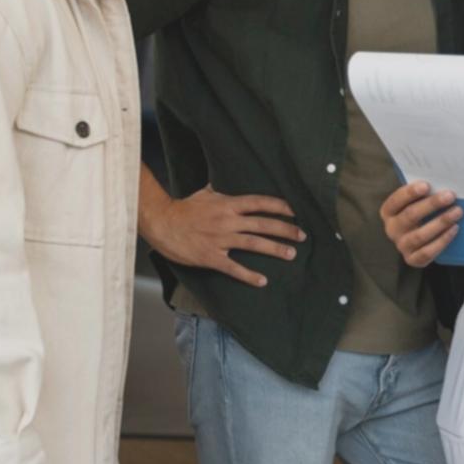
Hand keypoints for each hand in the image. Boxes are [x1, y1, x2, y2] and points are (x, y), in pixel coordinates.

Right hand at [141, 185, 303, 287]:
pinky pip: (233, 267)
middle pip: (263, 224)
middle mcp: (228, 221)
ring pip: (254, 244)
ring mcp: (220, 239)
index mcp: (228, 205)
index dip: (279, 206)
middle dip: (285, 229)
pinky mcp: (211, 256)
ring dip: (275, 249)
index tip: (295, 211)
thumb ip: (220, 191)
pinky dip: (248, 275)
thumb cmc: (183, 208)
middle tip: (302, 235)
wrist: (161, 222)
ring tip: (291, 254)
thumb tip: (226, 183)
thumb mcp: (204, 194)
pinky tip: (262, 281)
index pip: (259, 203)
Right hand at [380, 181, 462, 266]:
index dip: (409, 193)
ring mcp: (402, 246)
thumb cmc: (420, 214)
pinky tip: (455, 229)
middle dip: (431, 204)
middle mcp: (392, 229)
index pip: (395, 201)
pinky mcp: (413, 259)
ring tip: (458, 212)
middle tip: (450, 196)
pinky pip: (428, 252)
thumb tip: (442, 179)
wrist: (418, 242)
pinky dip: (442, 240)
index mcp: (388, 212)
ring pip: (420, 235)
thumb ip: (422, 193)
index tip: (427, 185)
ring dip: (441, 222)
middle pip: (410, 216)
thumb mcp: (416, 202)